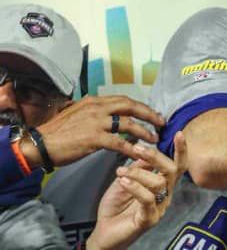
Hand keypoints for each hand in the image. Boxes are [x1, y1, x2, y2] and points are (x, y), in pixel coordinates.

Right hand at [20, 95, 164, 169]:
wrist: (38, 144)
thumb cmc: (55, 133)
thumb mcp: (75, 114)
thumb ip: (93, 113)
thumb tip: (107, 117)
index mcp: (94, 101)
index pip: (123, 100)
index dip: (140, 106)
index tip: (151, 113)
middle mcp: (97, 108)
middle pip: (131, 106)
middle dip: (149, 113)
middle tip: (161, 122)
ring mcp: (97, 122)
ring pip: (129, 124)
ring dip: (144, 131)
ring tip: (155, 139)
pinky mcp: (94, 138)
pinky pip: (120, 142)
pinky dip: (132, 148)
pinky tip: (140, 154)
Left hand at [85, 132, 187, 249]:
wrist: (103, 233)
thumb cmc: (115, 207)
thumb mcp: (125, 181)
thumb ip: (137, 168)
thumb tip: (146, 152)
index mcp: (162, 185)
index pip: (177, 165)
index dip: (181, 150)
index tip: (179, 133)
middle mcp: (165, 195)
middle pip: (172, 171)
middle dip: (155, 156)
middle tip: (137, 149)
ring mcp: (159, 208)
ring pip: (158, 183)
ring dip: (138, 173)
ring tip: (120, 171)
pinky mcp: (149, 219)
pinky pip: (147, 199)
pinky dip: (135, 187)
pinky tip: (123, 182)